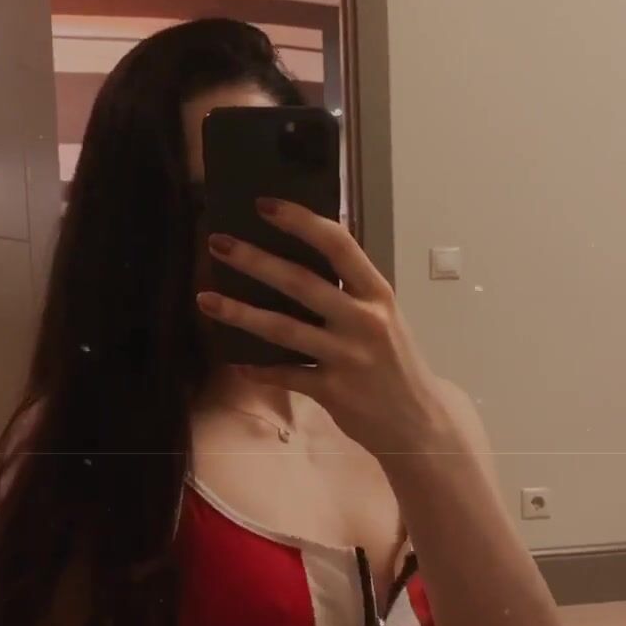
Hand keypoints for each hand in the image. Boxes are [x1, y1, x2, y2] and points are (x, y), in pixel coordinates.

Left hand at [198, 201, 452, 460]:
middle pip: (300, 282)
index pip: (338, 245)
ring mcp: (347, 358)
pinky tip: (234, 360)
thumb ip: (350, 291)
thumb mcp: (385, 317)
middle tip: (217, 243)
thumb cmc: (395, 361)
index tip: (264, 205)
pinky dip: (257, 368)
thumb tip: (300, 256)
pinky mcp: (332, 392)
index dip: (300, 221)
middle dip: (254, 260)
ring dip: (239, 312)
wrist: (419, 420)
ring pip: (283, 329)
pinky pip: (285, 374)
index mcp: (377, 295)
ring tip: (205, 298)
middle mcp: (363, 321)